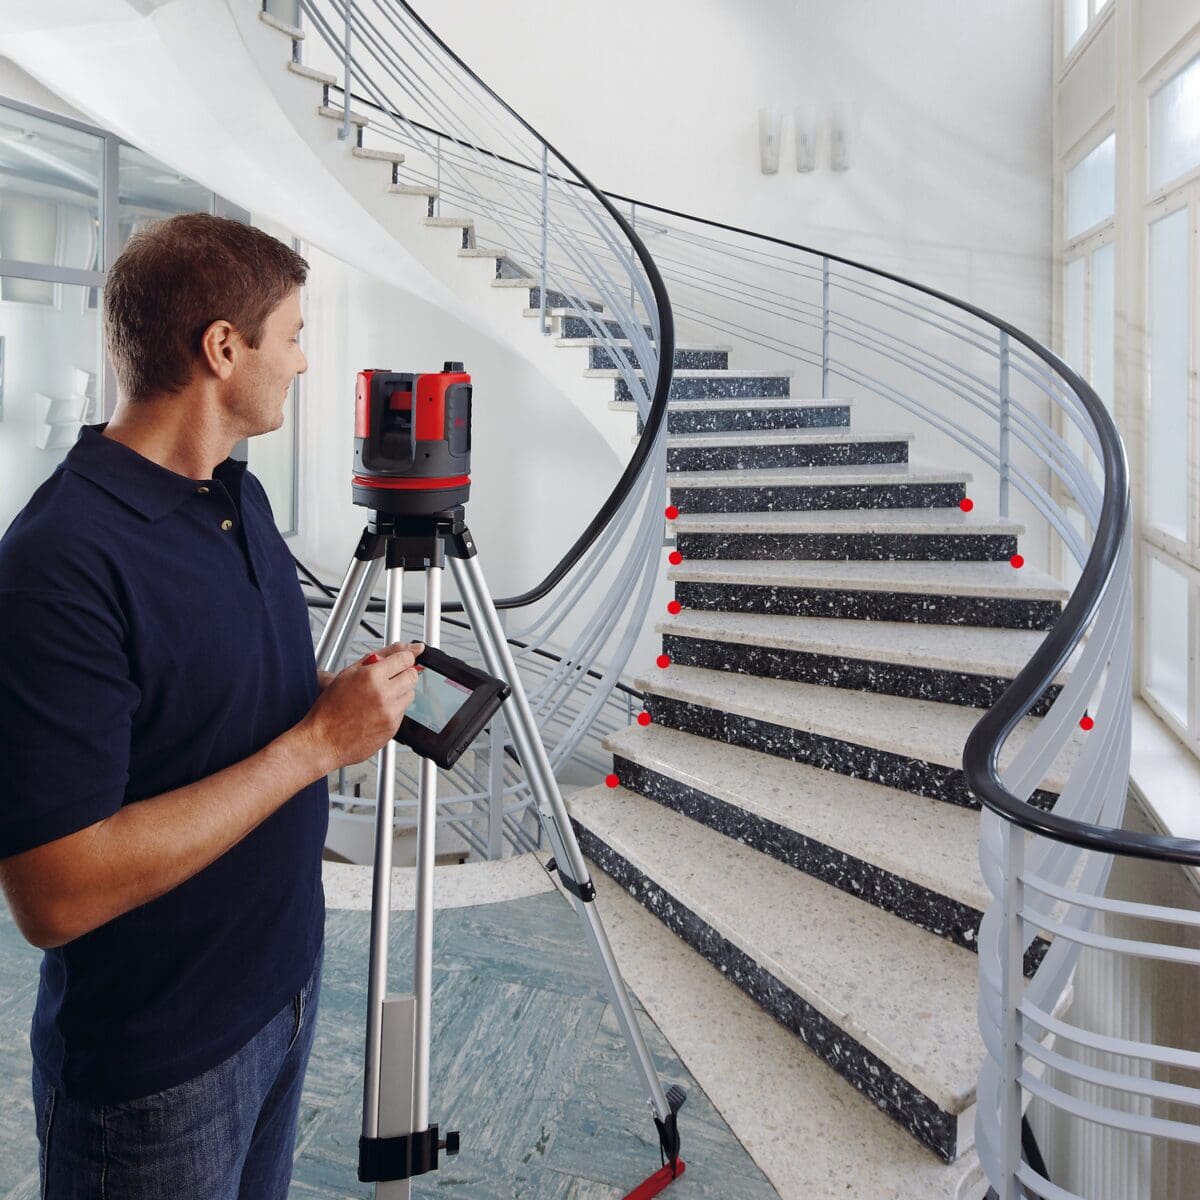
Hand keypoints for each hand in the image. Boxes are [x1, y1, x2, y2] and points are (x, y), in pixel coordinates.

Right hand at [297, 642, 425, 771]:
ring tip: (378, 697)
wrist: (323, 740)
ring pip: (410, 694)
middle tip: (387, 679)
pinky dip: (394, 709)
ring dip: (400, 692)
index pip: (405, 658)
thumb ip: (381, 656)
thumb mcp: (349, 672)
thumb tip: (409, 647)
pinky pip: (403, 712)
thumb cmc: (331, 707)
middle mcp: (383, 694)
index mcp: (371, 676)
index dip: (404, 658)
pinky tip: (376, 711)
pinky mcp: (392, 728)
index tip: (401, 660)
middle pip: (412, 676)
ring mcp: (390, 713)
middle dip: (403, 674)